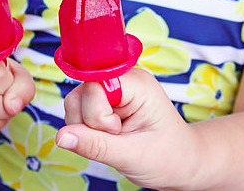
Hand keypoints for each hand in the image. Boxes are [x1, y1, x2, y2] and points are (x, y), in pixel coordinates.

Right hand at [56, 68, 202, 190]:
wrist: (182, 163)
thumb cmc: (168, 157)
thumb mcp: (132, 156)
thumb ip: (94, 145)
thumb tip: (61, 136)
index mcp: (137, 85)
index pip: (94, 85)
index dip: (96, 112)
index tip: (116, 131)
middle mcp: (123, 80)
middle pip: (80, 93)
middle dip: (89, 123)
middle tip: (118, 137)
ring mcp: (113, 90)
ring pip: (75, 102)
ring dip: (86, 128)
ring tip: (115, 139)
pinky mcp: (106, 101)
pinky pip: (79, 110)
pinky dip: (87, 129)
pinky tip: (109, 137)